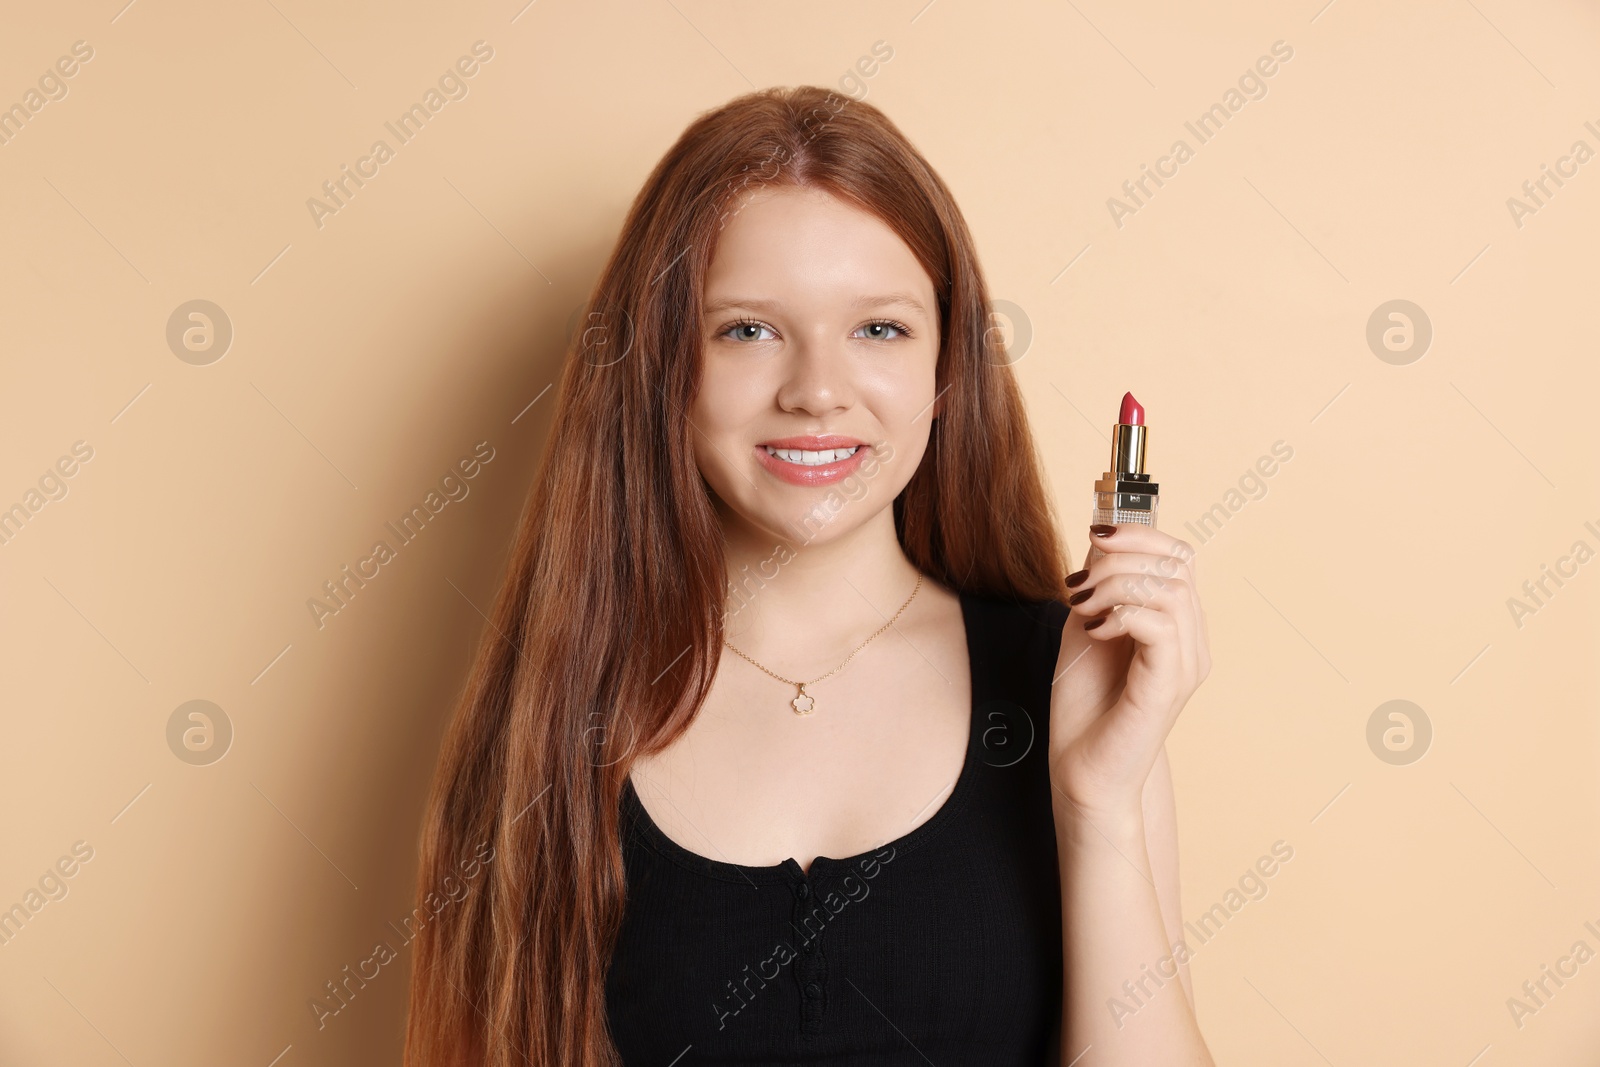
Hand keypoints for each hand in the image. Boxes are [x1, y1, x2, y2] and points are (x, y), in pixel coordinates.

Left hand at [1048, 524, 1210, 816]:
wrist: (1083, 770)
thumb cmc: (1085, 705)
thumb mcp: (1087, 627)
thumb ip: (1100, 586)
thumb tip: (1101, 536)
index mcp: (1177, 625)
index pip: (1179, 556)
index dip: (1140, 533)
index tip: (1094, 533)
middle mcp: (1191, 642)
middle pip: (1178, 564)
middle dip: (1122, 555)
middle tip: (1079, 580)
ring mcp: (1186, 664)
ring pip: (1171, 589)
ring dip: (1116, 584)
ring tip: (1081, 606)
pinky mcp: (1169, 686)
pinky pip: (1162, 627)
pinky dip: (1122, 615)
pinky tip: (1095, 629)